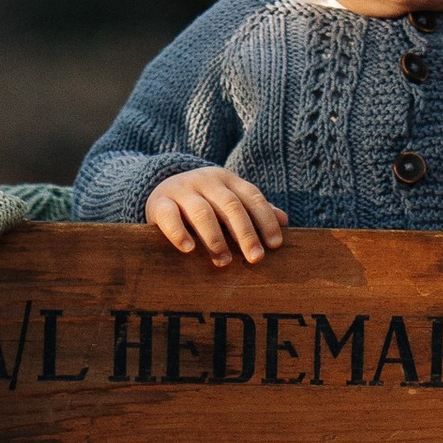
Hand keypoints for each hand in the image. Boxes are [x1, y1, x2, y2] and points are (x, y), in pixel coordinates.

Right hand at [143, 167, 286, 265]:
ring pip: (202, 212)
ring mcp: (182, 190)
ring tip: (224, 262)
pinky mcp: (159, 202)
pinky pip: (169, 216)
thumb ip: (253, 210)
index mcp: (227, 180)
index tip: (275, 244)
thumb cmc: (204, 201)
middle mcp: (206, 181)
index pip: (252, 197)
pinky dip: (179, 232)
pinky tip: (189, 249)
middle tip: (255, 258)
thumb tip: (284, 220)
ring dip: (215, 238)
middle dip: (245, 233)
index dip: (265, 220)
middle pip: (230, 205)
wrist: (161, 189)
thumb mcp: (228, 200)